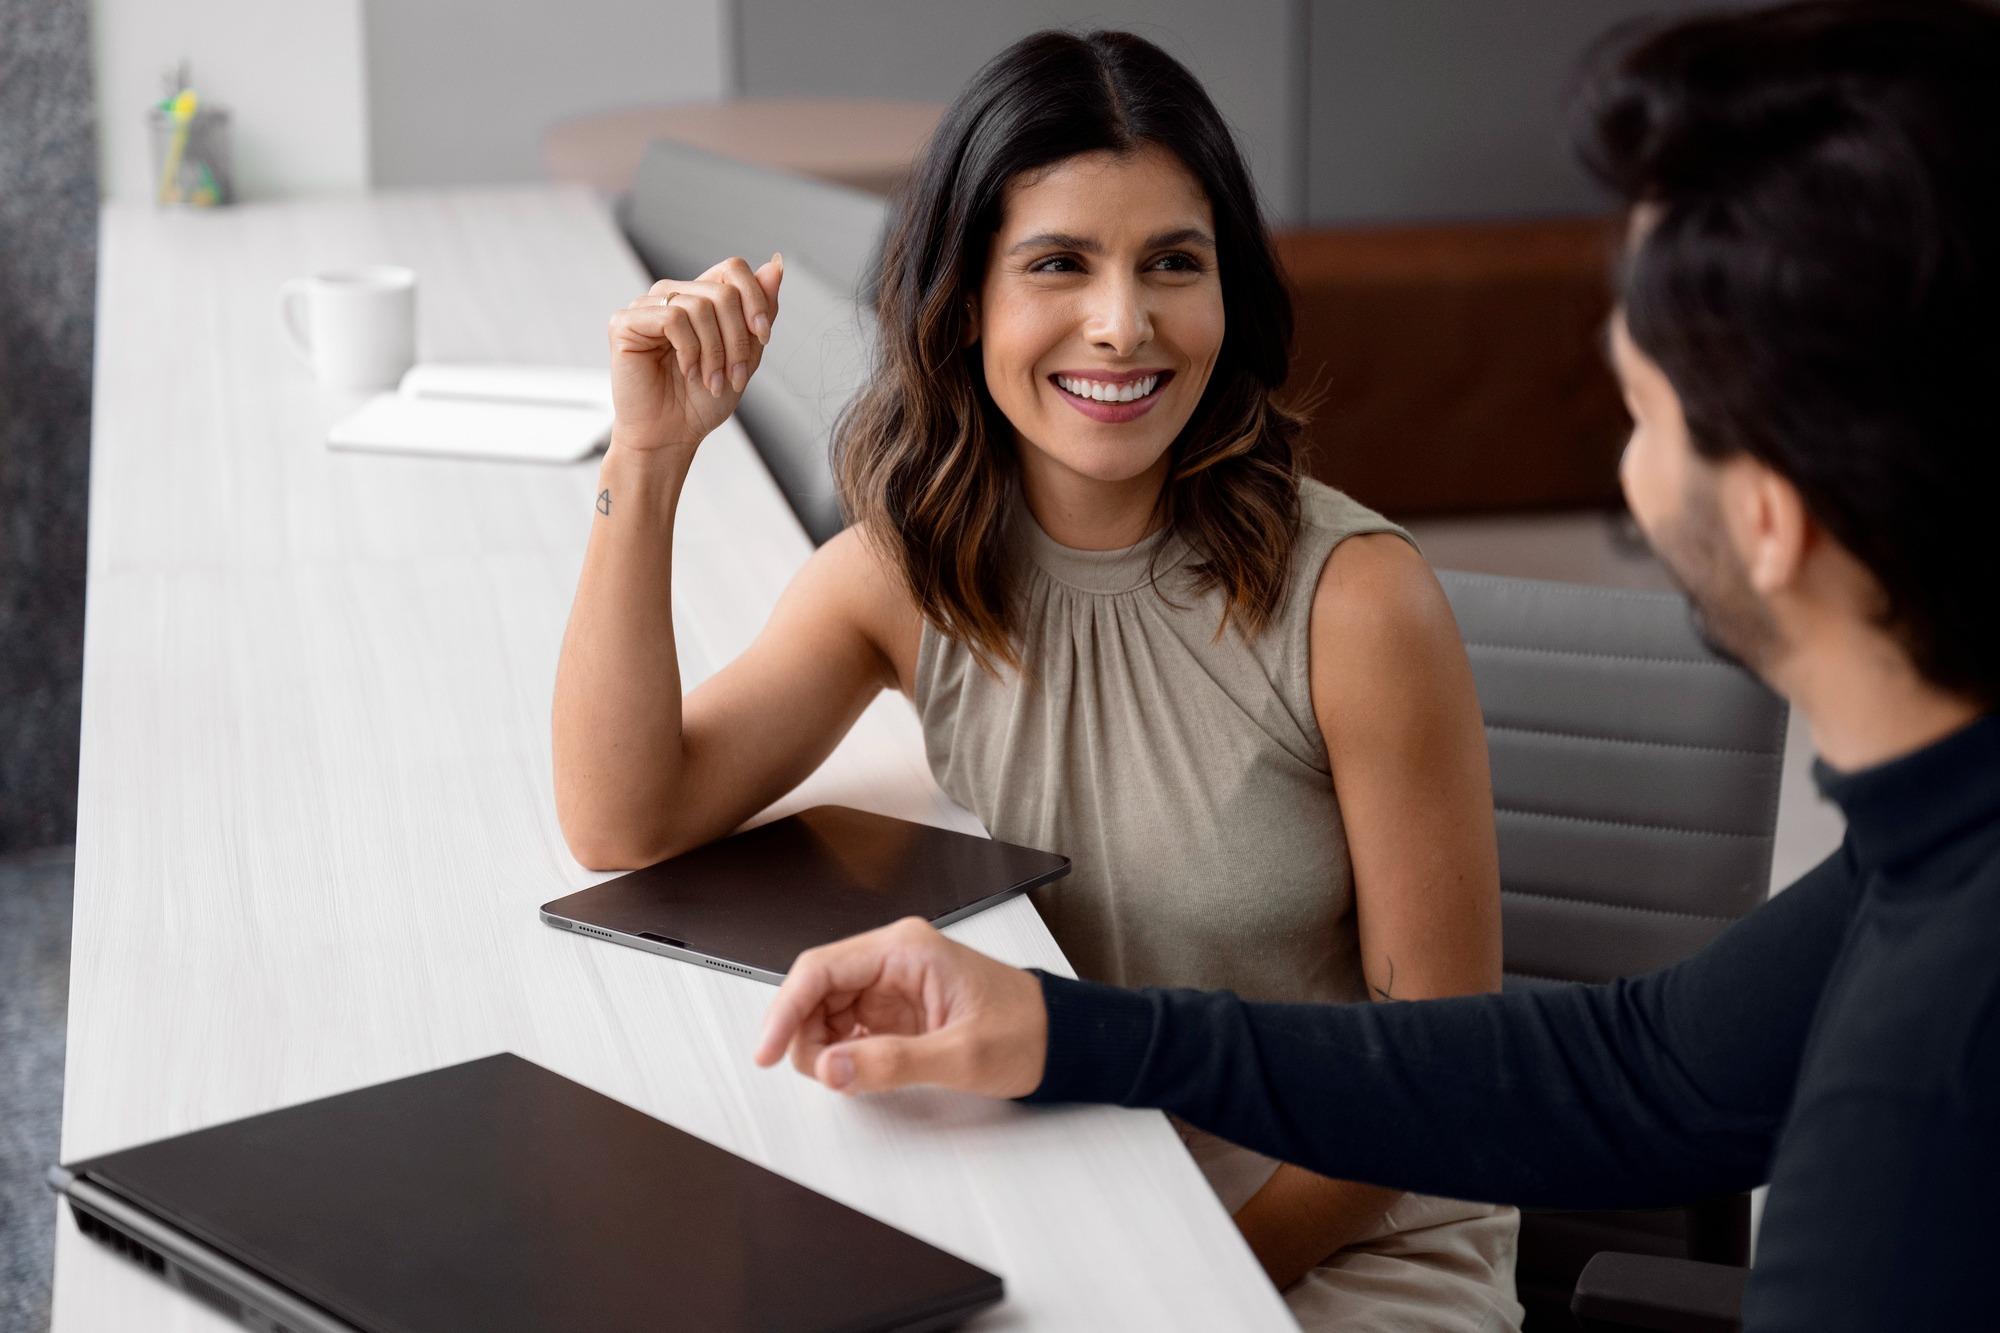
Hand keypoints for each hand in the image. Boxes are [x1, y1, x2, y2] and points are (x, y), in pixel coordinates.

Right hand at [606, 253, 783, 453]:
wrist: (671, 435)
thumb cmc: (702, 401)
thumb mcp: (745, 355)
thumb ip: (760, 311)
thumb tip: (775, 264)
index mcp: (699, 298)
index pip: (733, 269)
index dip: (756, 299)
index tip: (765, 337)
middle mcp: (672, 295)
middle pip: (723, 292)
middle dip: (738, 339)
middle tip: (734, 377)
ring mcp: (646, 306)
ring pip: (700, 306)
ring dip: (715, 352)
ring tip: (710, 380)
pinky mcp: (626, 322)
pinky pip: (672, 317)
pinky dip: (689, 349)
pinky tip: (686, 370)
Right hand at [753, 917, 1048, 1097]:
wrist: (1062, 1039)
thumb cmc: (1026, 1032)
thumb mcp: (961, 1055)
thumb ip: (892, 1063)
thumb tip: (831, 1068)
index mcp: (907, 950)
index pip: (820, 969)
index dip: (784, 1011)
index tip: (767, 1051)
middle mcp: (894, 958)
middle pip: (816, 989)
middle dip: (805, 1033)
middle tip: (824, 1075)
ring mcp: (893, 982)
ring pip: (826, 1009)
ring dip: (822, 1045)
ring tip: (850, 1075)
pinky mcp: (897, 1007)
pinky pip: (848, 1025)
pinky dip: (843, 1051)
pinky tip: (861, 1070)